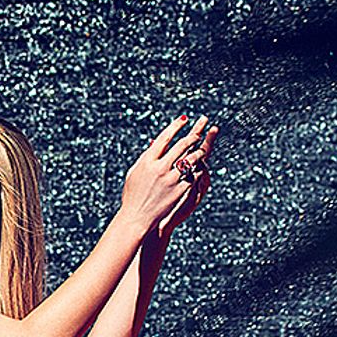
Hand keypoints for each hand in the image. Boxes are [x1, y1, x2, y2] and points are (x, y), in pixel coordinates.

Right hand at [120, 114, 215, 236]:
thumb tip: (155, 143)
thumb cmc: (133, 194)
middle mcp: (160, 167)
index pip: (165, 137)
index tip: (184, 119)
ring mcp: (171, 179)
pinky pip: (193, 175)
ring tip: (203, 148)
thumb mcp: (134, 172)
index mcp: (147, 160)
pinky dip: (197, 170)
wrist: (137, 217)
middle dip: (192, 135)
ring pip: (191, 159)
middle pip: (181, 145)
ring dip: (199, 152)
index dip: (176, 126)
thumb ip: (146, 157)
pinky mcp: (179, 190)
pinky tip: (201, 167)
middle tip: (198, 130)